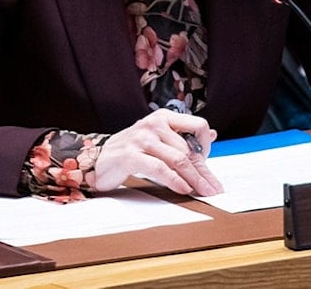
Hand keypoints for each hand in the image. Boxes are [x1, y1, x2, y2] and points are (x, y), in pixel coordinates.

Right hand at [93, 109, 222, 195]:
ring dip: (194, 179)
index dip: (206, 146)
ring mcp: (142, 138)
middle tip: (213, 189)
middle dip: (203, 172)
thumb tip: (212, 134)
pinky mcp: (130, 155)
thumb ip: (183, 137)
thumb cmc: (133, 150)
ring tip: (203, 192)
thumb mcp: (159, 139)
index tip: (206, 164)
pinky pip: (160, 169)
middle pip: (189, 149)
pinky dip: (175, 181)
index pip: (198, 125)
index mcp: (164, 117)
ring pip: (177, 159)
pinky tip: (183, 189)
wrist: (98, 159)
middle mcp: (154, 124)